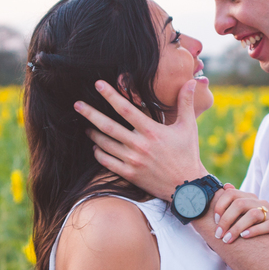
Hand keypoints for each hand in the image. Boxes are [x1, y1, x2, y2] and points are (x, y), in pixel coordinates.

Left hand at [75, 78, 208, 200]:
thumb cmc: (188, 154)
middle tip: (77, 105)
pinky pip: (108, 162)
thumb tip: (191, 81)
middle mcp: (139, 145)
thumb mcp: (188, 127)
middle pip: (108, 126)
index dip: (111, 95)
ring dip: (93, 134)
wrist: (187, 188)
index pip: (126, 109)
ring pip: (105, 144)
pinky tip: (96, 147)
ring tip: (86, 126)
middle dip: (91, 114)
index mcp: (152, 131)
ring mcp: (132, 161)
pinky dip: (99, 153)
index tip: (98, 85)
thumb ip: (186, 103)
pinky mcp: (130, 174)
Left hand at [211, 185, 268, 243]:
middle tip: (218, 234)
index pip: (231, 194)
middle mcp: (260, 203)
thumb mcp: (238, 216)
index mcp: (249, 198)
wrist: (268, 245)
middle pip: (240, 204)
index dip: (220, 206)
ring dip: (237, 228)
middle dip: (226, 220)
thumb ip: (231, 202)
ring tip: (228, 239)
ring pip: (253, 215)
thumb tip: (226, 185)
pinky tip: (244, 237)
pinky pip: (268, 225)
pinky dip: (255, 231)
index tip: (215, 221)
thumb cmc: (248, 229)